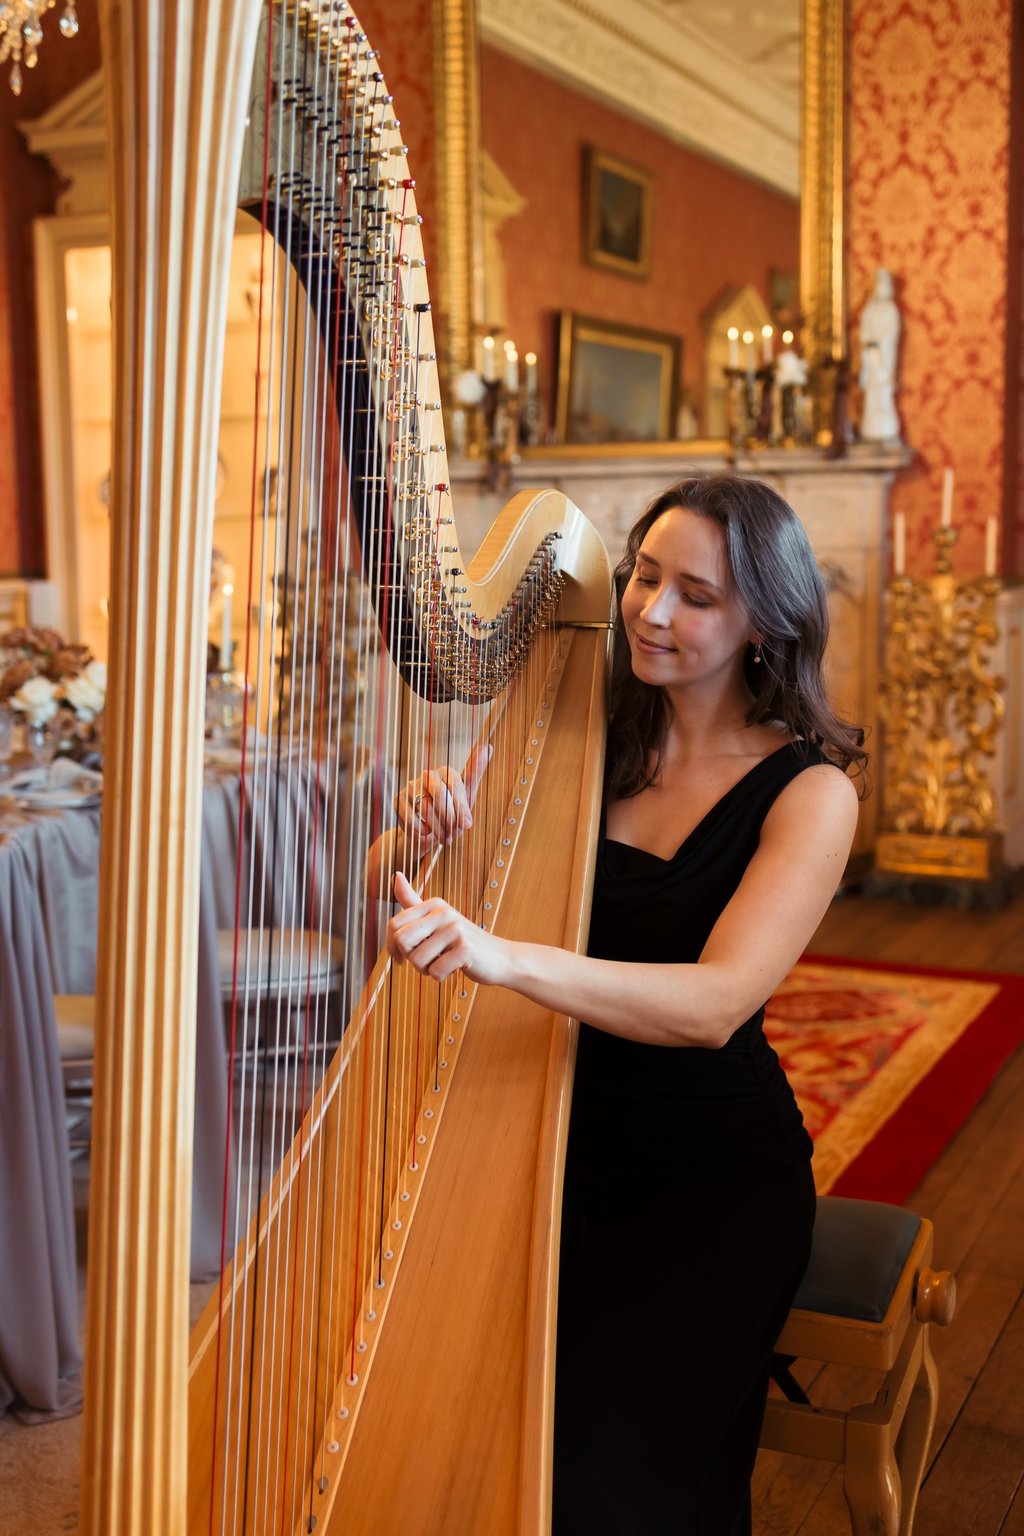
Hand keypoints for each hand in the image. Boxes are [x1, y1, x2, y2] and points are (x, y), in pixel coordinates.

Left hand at [387, 871, 509, 986]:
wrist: (500, 957)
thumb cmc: (462, 941)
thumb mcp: (436, 919)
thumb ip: (413, 901)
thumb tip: (396, 874)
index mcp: (433, 904)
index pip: (394, 925)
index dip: (392, 947)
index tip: (401, 958)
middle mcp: (443, 912)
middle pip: (402, 941)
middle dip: (410, 958)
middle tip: (426, 961)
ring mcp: (455, 929)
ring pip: (417, 960)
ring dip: (427, 970)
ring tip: (443, 963)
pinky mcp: (466, 949)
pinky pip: (435, 972)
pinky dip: (441, 977)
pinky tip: (454, 968)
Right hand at [395, 742, 491, 848]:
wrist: (427, 830)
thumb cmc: (450, 810)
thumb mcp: (466, 795)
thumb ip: (475, 773)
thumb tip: (489, 746)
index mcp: (445, 771)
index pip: (455, 784)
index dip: (461, 807)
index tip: (467, 824)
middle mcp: (426, 775)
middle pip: (439, 793)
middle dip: (449, 816)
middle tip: (455, 833)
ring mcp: (411, 786)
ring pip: (424, 807)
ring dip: (437, 827)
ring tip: (445, 838)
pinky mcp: (398, 799)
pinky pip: (410, 816)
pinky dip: (420, 829)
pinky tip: (426, 834)